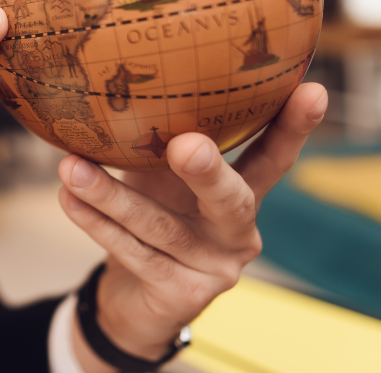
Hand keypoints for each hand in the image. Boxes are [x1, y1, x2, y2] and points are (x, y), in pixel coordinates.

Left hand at [58, 82, 327, 371]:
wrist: (133, 299)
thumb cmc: (151, 218)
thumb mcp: (157, 177)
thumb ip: (153, 142)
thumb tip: (115, 82)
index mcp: (243, 195)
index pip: (273, 157)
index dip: (293, 126)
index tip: (311, 89)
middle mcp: (238, 232)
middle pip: (231, 199)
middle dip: (208, 171)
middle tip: (185, 145)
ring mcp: (214, 268)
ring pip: (160, 227)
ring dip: (111, 196)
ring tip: (72, 168)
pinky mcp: (181, 295)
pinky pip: (133, 252)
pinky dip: (96, 223)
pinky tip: (69, 199)